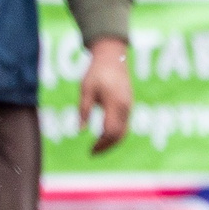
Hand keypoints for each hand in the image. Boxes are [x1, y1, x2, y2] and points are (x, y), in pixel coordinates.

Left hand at [80, 37, 131, 153]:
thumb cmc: (96, 71)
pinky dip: (116, 134)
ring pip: (124, 131)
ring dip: (112, 142)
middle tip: (93, 153)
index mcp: (115, 103)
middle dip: (107, 146)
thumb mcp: (85, 89)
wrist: (113, 56)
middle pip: (120, 135)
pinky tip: (105, 136)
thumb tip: (79, 131)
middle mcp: (125, 107)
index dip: (101, 144)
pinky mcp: (129, 104)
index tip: (90, 150)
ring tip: (98, 147)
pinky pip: (125, 124)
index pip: (110, 131)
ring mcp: (129, 106)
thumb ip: (83, 110)